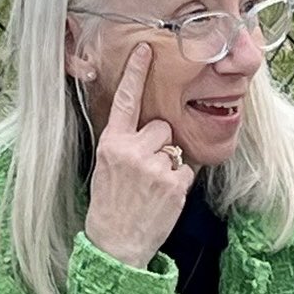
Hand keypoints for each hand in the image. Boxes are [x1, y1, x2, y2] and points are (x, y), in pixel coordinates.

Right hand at [83, 44, 194, 269]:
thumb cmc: (112, 204)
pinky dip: (180, 182)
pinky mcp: (174, 183)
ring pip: (175, 147)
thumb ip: (125, 144)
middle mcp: (132, 151)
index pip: (125, 101)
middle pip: (161, 127)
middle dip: (160, 144)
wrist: (116, 243)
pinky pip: (186, 169)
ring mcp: (154, 167)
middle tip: (146, 171)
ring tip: (153, 186)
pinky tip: (164, 197)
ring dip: (170, 163)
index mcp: (111, 143)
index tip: (146, 50)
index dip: (135, 74)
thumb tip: (150, 128)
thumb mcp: (106, 167)